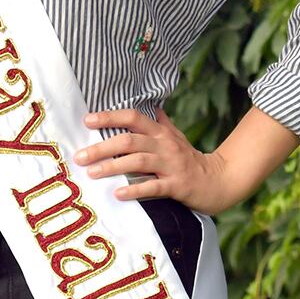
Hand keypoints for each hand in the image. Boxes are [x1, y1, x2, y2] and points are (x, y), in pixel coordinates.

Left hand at [76, 107, 239, 214]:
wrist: (219, 181)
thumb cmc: (191, 159)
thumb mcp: (176, 137)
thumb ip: (161, 122)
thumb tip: (149, 104)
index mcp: (161, 132)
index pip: (133, 117)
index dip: (110, 117)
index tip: (87, 121)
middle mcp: (165, 145)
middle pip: (130, 140)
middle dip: (102, 148)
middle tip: (80, 156)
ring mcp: (172, 165)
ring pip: (138, 162)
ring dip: (112, 167)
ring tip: (92, 173)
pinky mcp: (178, 185)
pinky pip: (154, 187)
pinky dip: (135, 189)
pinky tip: (118, 194)